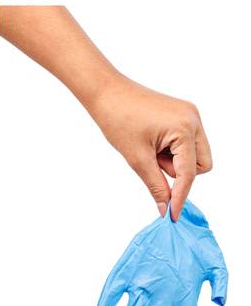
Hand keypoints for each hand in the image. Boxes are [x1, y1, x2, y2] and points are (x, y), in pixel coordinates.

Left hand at [87, 79, 212, 219]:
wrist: (104, 91)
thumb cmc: (116, 119)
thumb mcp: (136, 158)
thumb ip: (155, 185)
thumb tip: (165, 208)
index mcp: (185, 128)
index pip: (189, 173)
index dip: (180, 196)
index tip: (172, 215)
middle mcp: (194, 119)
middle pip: (201, 164)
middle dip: (178, 170)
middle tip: (151, 161)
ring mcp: (190, 114)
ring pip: (194, 154)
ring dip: (173, 160)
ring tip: (148, 148)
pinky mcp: (183, 113)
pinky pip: (186, 141)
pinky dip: (172, 149)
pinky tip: (151, 141)